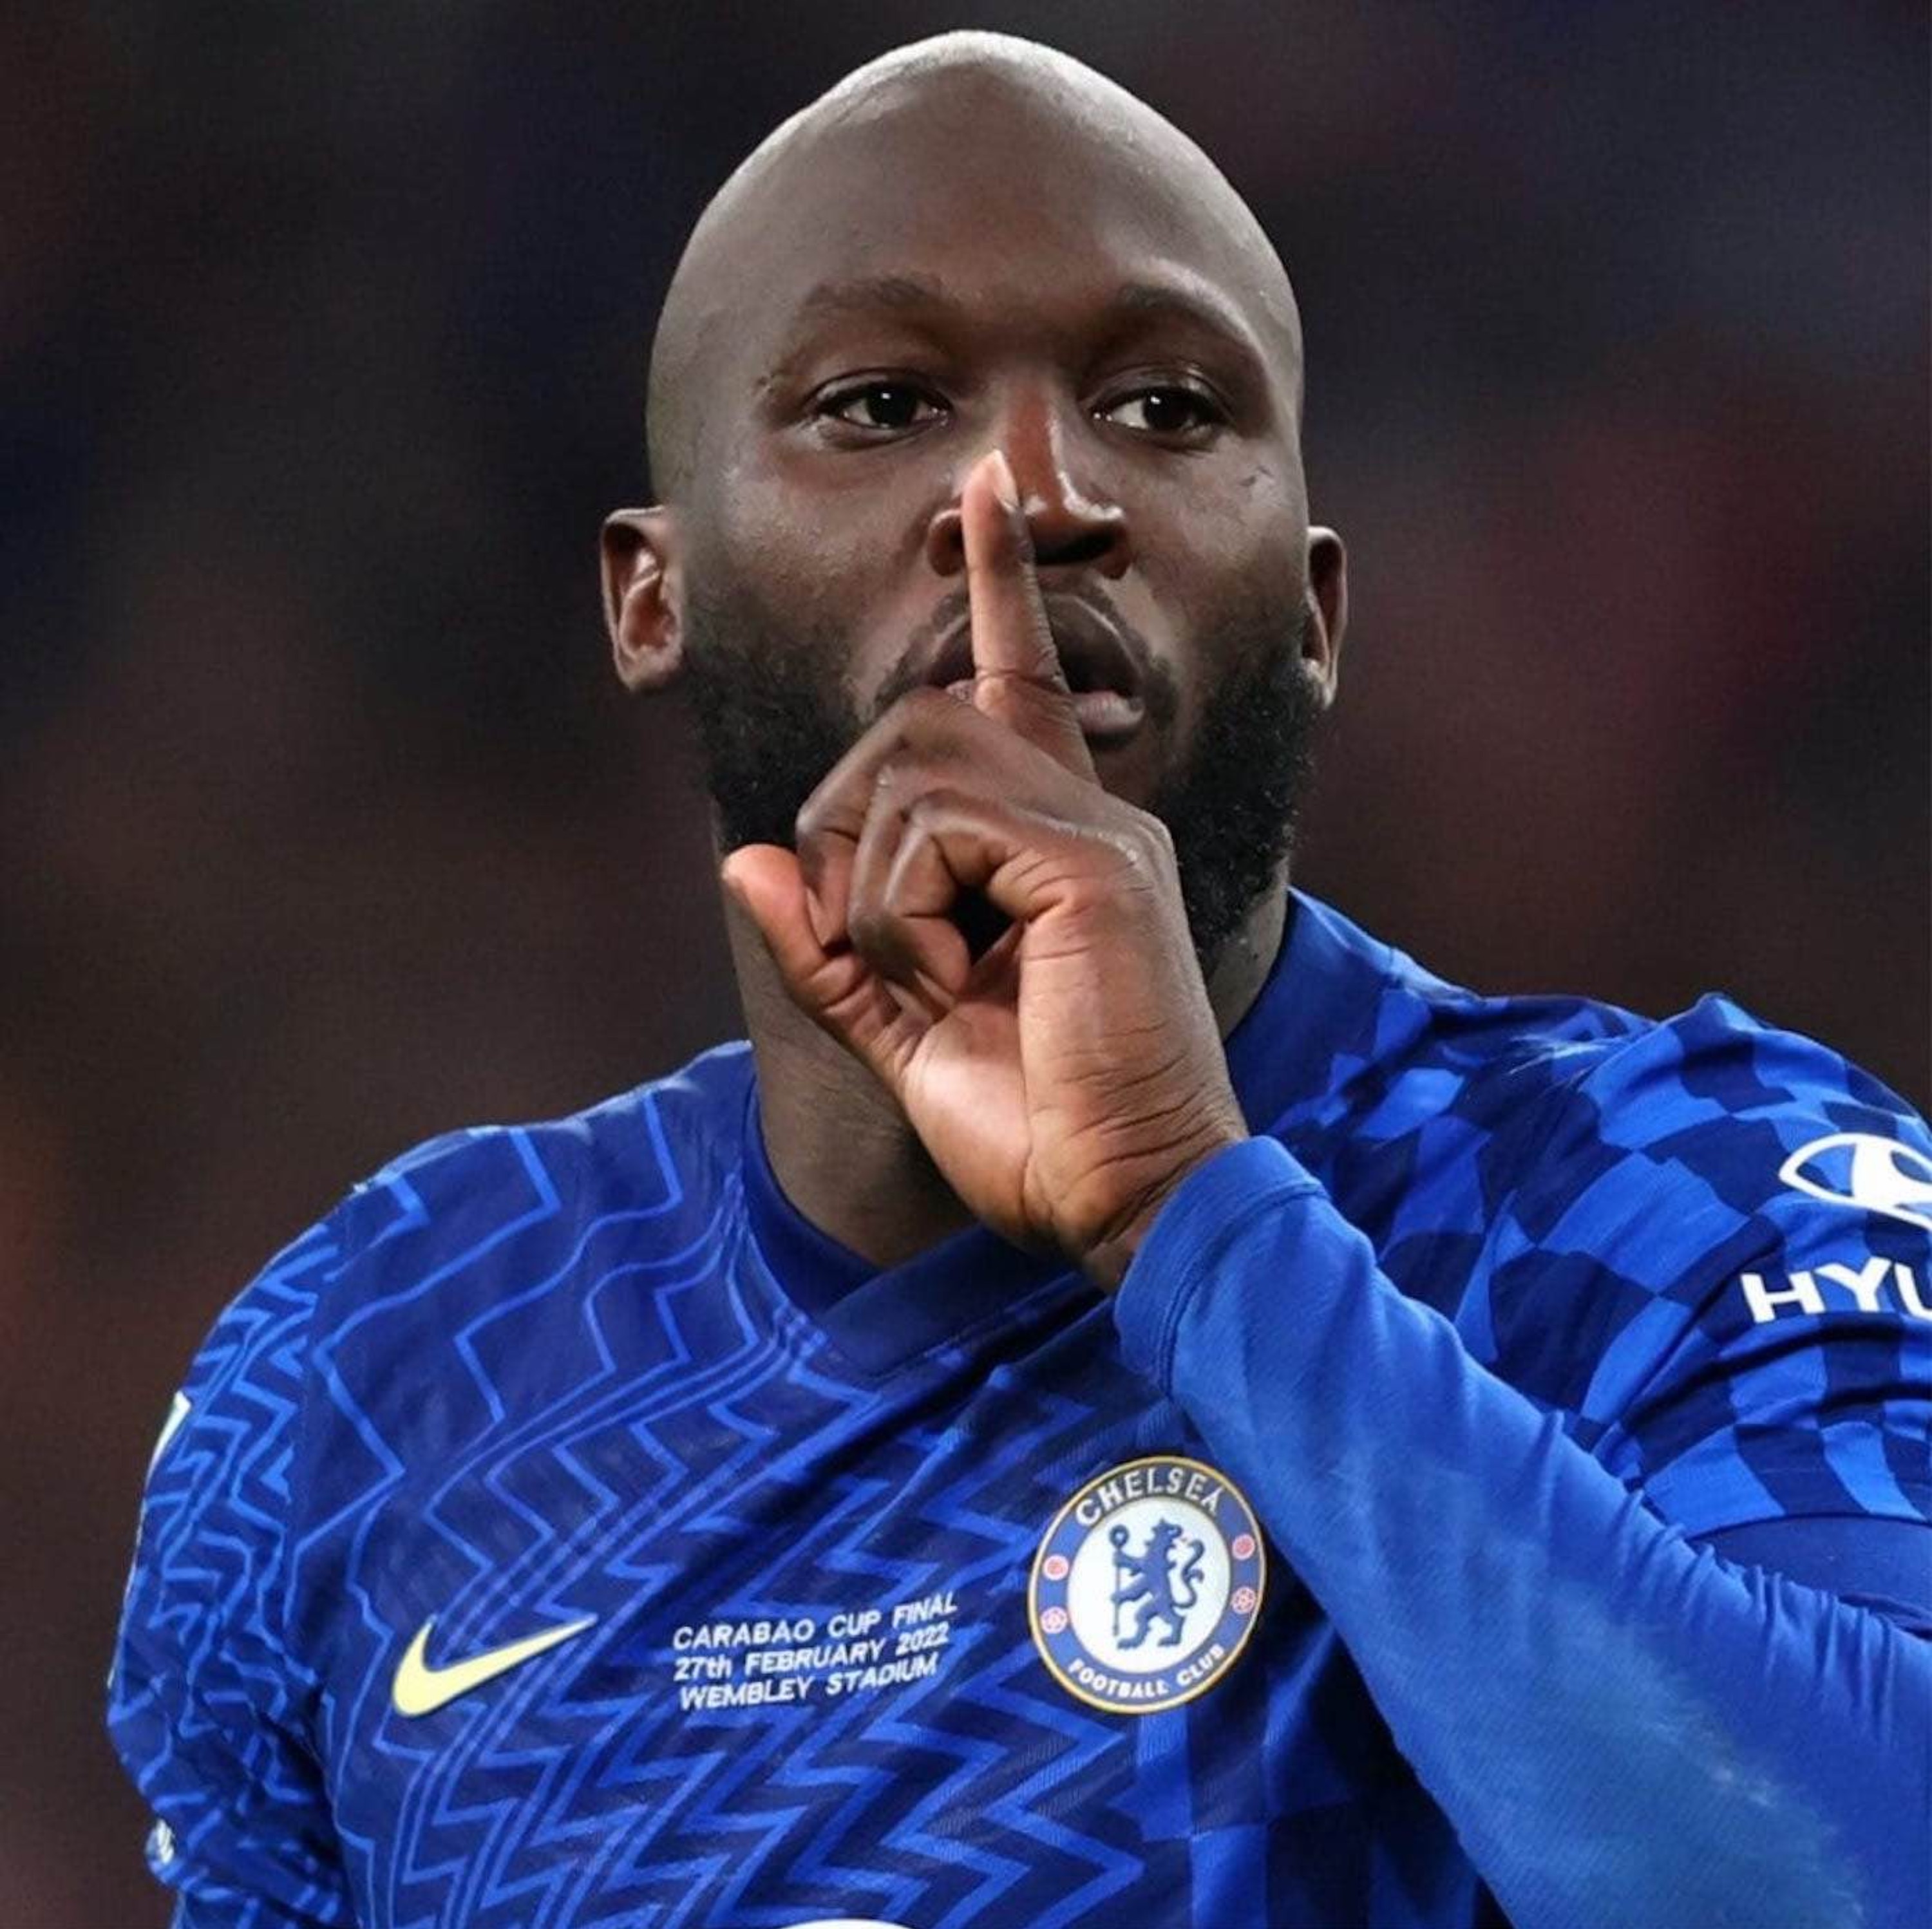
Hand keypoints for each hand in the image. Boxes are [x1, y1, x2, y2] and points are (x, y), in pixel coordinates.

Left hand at [723, 450, 1247, 1285]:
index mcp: (1055, 838)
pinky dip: (901, 916)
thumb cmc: (1037, 1129)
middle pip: (912, 725)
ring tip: (936, 982)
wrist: (1129, 1201)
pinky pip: (934, 830)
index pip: (1017, 680)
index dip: (999, 582)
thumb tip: (743, 861)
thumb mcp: (906, 1033)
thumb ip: (826, 948)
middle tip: (888, 951)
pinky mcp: (1092, 863)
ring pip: (909, 767)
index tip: (984, 488)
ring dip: (874, 889)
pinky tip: (955, 982)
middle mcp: (1083, 809)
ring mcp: (1094, 828)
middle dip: (847, 828)